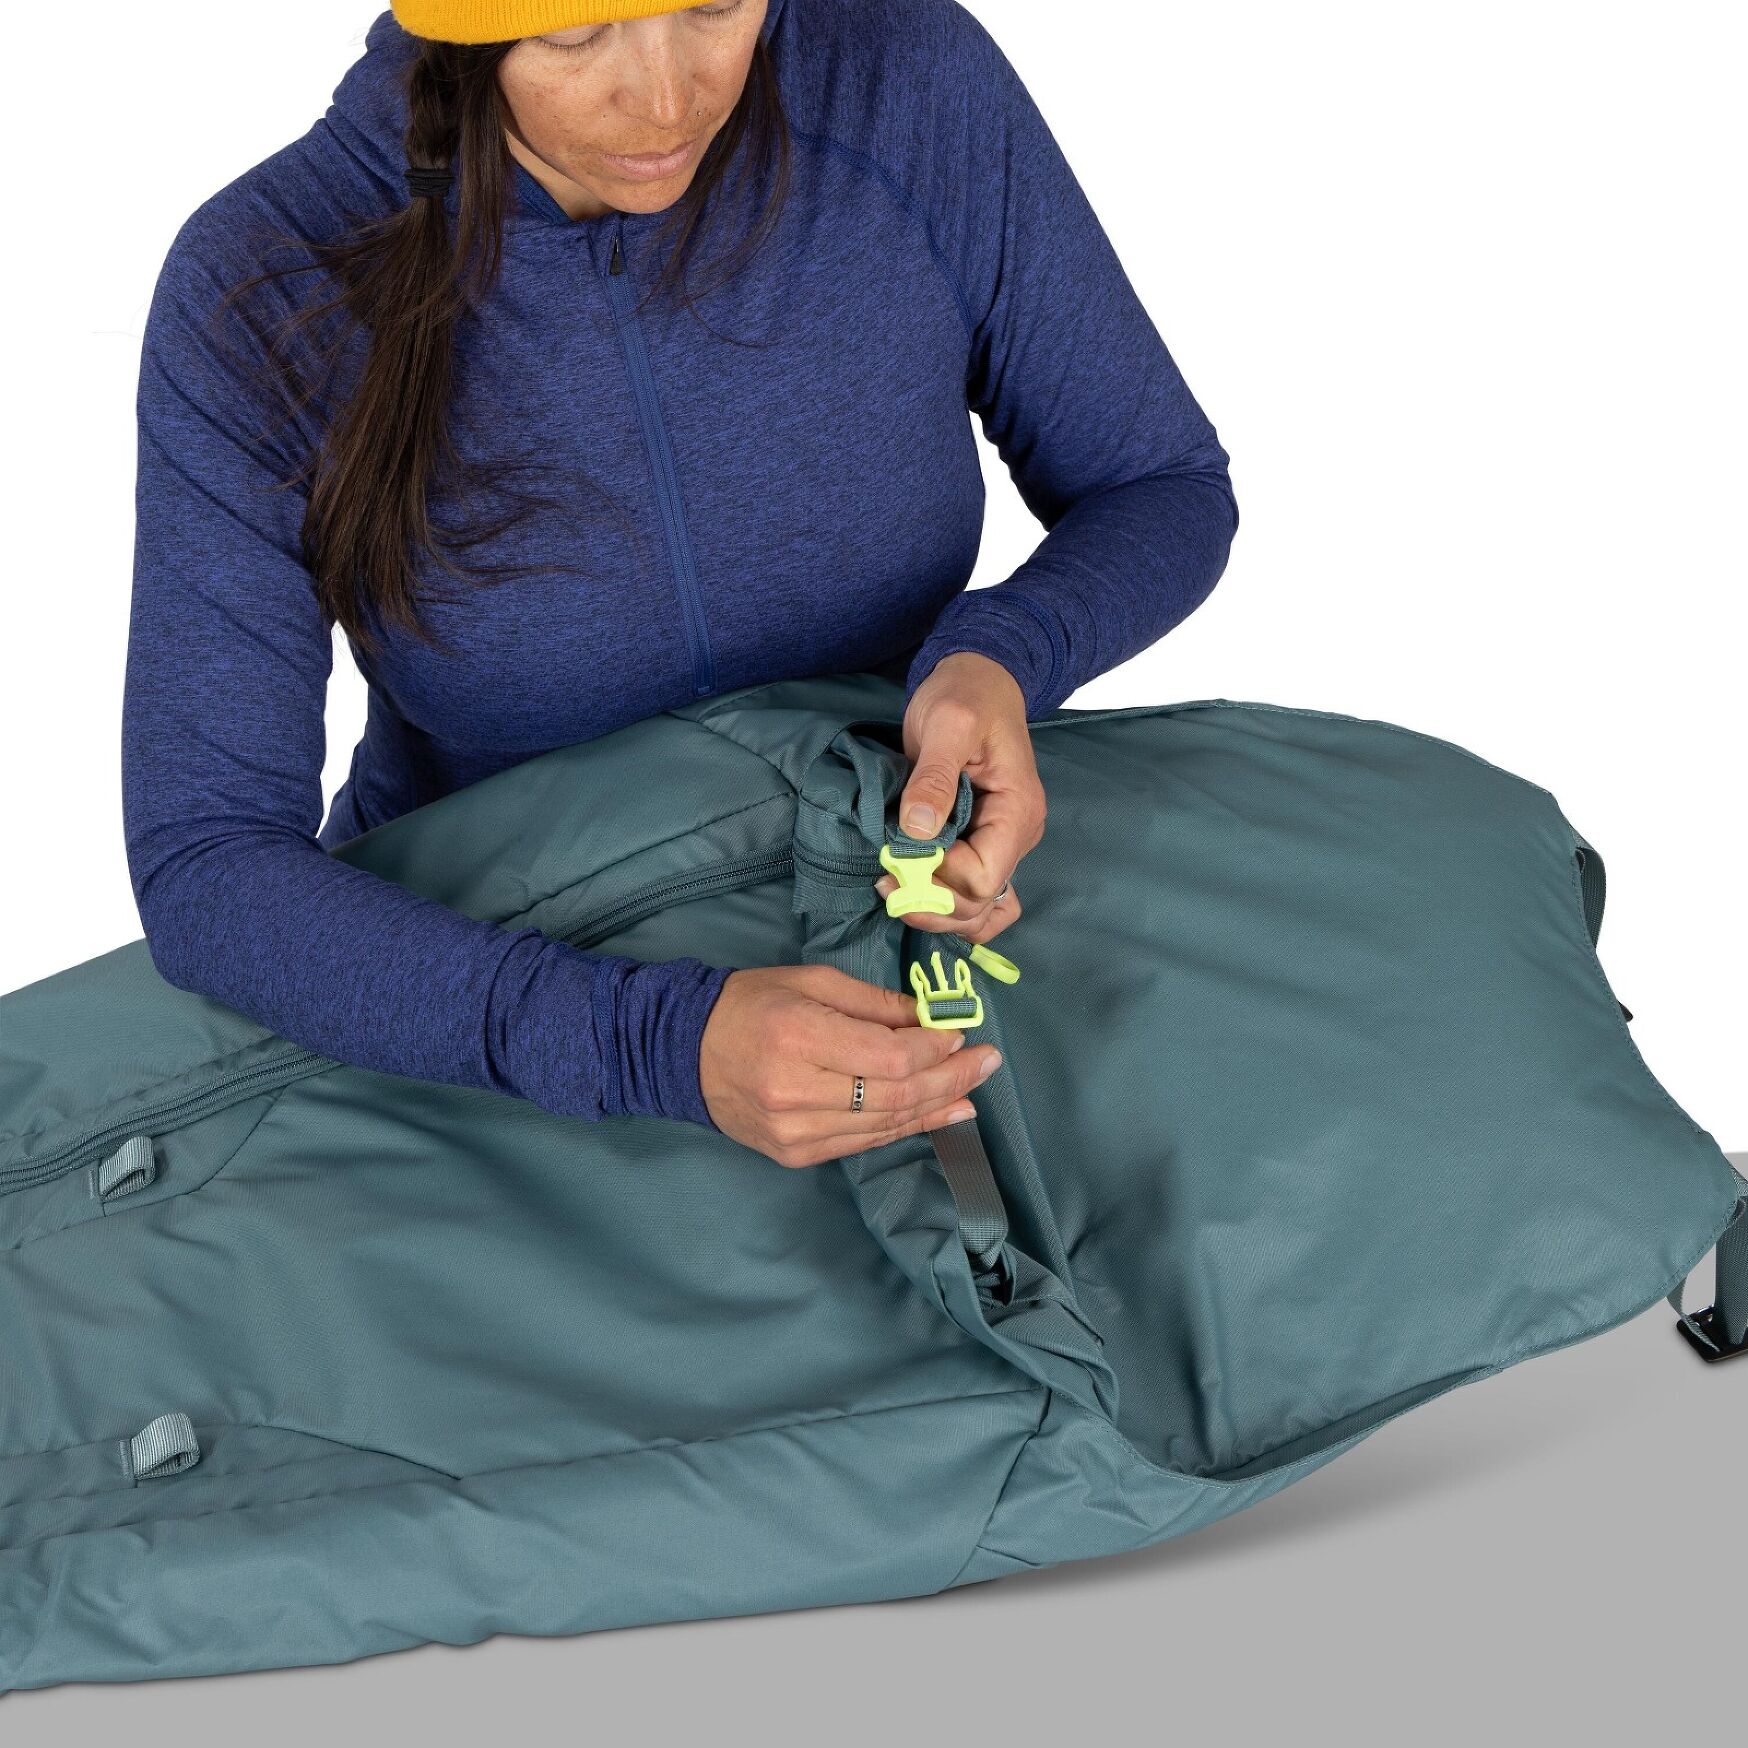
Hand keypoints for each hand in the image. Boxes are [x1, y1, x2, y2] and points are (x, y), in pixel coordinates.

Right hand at [699, 964, 1001, 1166]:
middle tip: (989, 1061)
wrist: (681, 1052)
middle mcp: (797, 1092)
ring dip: (937, 1107)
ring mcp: (795, 1132)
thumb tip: (929, 1019)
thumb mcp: (810, 981)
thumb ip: (873, 1002)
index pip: (889, 1056)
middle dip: (951, 1079)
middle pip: (896, 1094)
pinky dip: (905, 1128)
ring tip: (973, 1091)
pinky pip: (864, 1142)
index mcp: (799, 1037)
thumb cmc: (747, 1004)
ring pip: (886, 1125)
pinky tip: (938, 1115)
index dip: (934, 1049)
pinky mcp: (795, 1155)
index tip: (961, 1033)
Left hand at [881, 651, 1043, 943]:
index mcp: (1017, 811)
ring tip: (892, 886)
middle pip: (980, 903)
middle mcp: (1016, 835)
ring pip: (978, 907)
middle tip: (882, 881)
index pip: (982, 879)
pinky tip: (915, 891)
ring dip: (935, 909)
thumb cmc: (964, 694)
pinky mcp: (981, 841)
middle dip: (930, 901)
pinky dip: (946, 902)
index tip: (893, 862)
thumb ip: (934, 777)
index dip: (936, 880)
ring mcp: (1001, 842)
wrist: (976, 678)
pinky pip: (974, 892)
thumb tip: (917, 830)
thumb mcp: (947, 723)